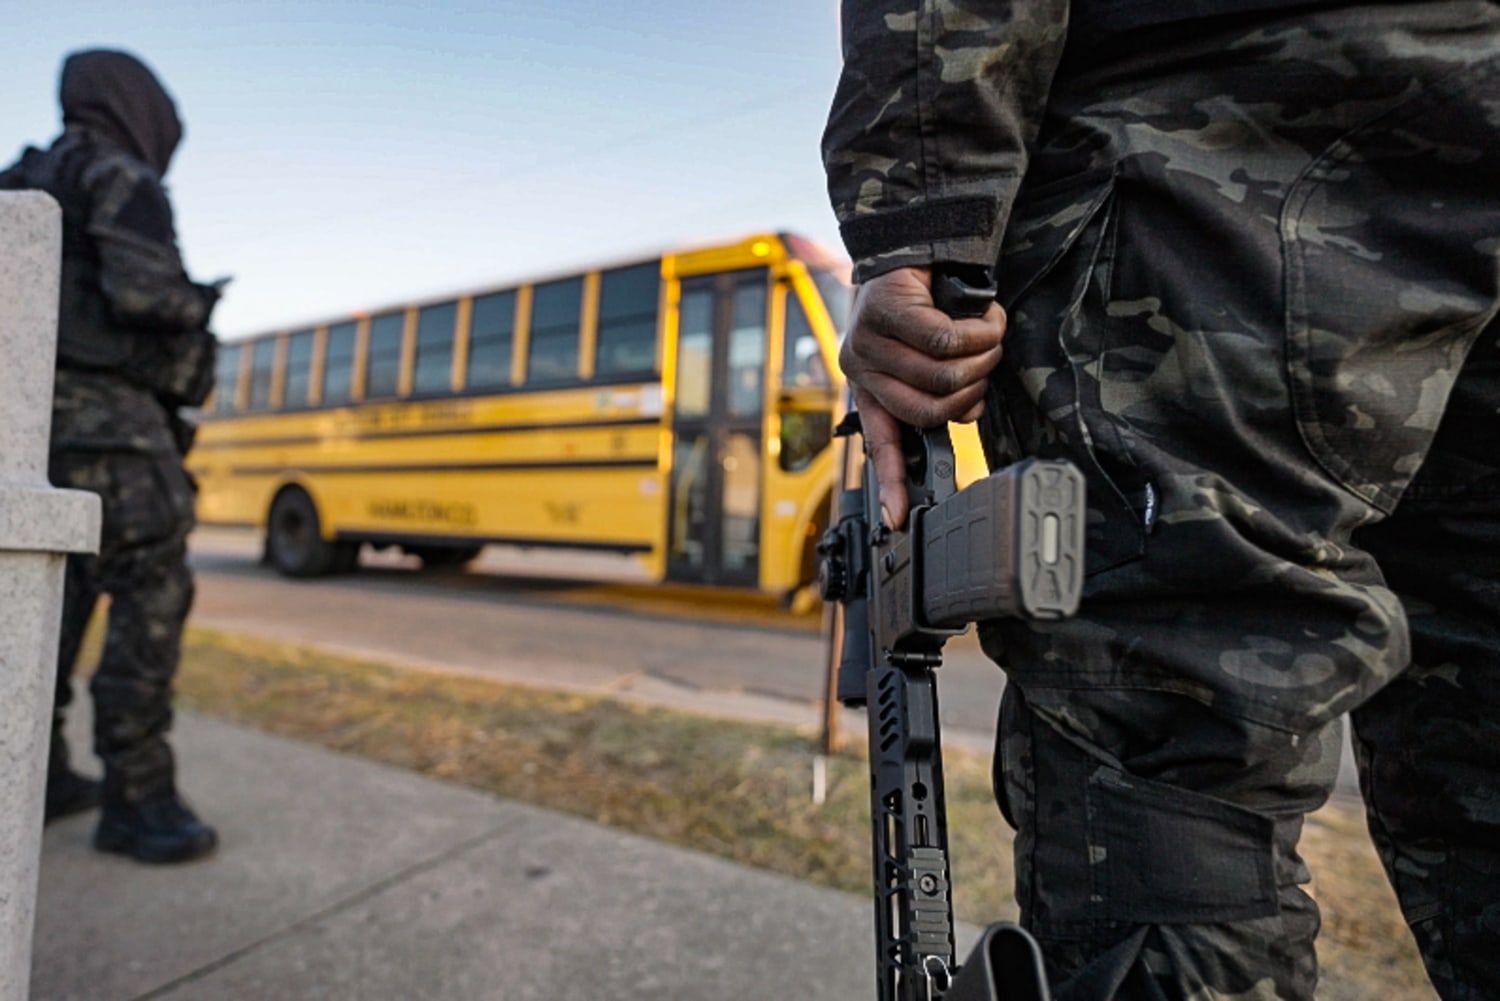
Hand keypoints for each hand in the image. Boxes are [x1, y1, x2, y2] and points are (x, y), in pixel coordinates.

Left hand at [839, 266, 1004, 527]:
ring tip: (990, 337)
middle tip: (986, 369)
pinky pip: (945, 339)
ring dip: (981, 358)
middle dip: (971, 394)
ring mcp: (868, 338)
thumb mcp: (927, 351)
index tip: (899, 520)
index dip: (892, 483)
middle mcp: (860, 365)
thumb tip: (967, 418)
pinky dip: (979, 332)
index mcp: (869, 385)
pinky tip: (988, 320)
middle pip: (927, 410)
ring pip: (941, 374)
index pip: (880, 441)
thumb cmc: (927, 298)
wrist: (914, 237)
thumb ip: (938, 388)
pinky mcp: (886, 310)